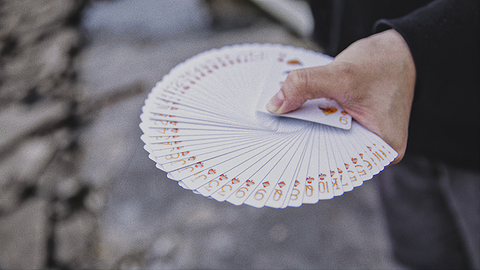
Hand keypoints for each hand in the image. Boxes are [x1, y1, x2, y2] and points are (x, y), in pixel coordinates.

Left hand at [266, 29, 415, 162]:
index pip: (336, 163)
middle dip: (301, 141)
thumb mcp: (341, 75)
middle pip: (328, 153)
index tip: (276, 148)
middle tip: (271, 134)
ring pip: (324, 139)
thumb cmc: (383, 65)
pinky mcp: (351, 128)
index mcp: (382, 150)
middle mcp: (373, 152)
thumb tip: (275, 105)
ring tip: (281, 120)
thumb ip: (306, 86)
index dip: (305, 156)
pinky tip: (294, 111)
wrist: (397, 52)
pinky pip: (325, 127)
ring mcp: (362, 140)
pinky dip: (312, 117)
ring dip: (305, 127)